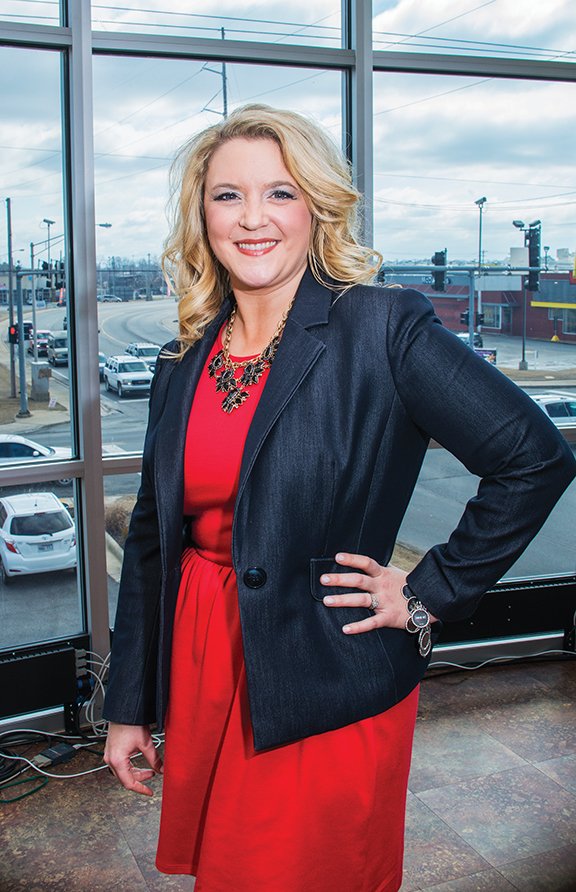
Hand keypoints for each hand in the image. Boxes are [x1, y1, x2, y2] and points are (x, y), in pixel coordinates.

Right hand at [104, 722, 162, 796]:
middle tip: (153, 775)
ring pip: (123, 772)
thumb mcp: (146, 743)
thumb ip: (155, 759)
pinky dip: (131, 766)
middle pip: (125, 778)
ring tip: (150, 769)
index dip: (141, 789)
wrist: (124, 710)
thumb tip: (162, 769)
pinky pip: (121, 764)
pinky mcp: (112, 750)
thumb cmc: (131, 724)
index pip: (129, 783)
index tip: (150, 792)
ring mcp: (110, 755)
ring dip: (136, 772)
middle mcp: (110, 759)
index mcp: (117, 760)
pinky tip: (140, 763)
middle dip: (140, 779)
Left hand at [321, 552, 436, 634]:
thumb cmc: (408, 587)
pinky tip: (345, 628)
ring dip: (343, 600)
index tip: (337, 557)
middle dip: (340, 579)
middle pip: (359, 580)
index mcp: (383, 574)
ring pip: (361, 600)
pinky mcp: (388, 617)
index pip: (366, 563)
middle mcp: (382, 586)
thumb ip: (378, 570)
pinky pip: (372, 622)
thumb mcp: (395, 573)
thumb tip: (362, 563)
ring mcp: (385, 601)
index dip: (352, 559)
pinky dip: (358, 627)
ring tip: (327, 601)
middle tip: (324, 579)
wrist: (429, 602)